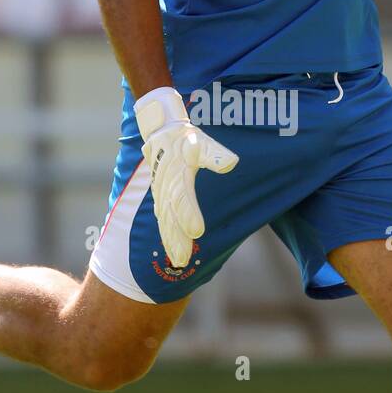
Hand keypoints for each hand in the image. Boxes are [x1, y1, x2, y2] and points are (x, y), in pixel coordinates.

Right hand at [135, 86, 238, 267]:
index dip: (188, 214)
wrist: (161, 132)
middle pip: (171, 216)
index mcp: (177, 174)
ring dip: (170, 241)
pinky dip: (166, 235)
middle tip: (183, 259)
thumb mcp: (202, 141)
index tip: (197, 231)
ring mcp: (161, 194)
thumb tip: (230, 163)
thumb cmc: (186, 138)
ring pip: (165, 221)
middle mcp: (166, 187)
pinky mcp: (161, 198)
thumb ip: (214, 154)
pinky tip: (171, 249)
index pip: (182, 196)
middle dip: (177, 238)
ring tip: (178, 261)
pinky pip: (162, 219)